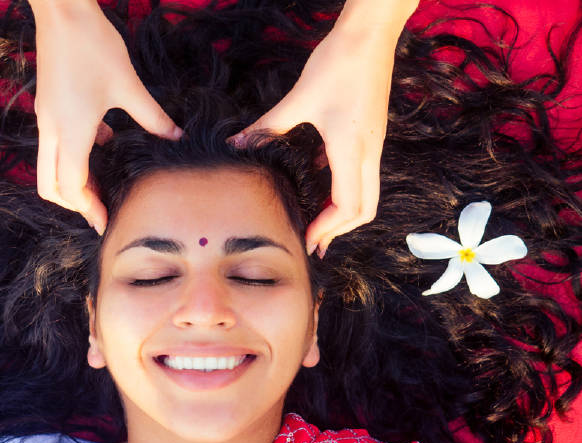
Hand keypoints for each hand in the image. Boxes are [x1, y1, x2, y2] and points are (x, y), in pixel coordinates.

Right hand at [31, 0, 181, 233]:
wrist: (61, 9)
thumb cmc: (93, 45)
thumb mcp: (128, 86)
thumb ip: (153, 118)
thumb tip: (177, 138)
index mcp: (71, 132)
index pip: (73, 187)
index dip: (89, 209)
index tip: (106, 225)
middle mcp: (52, 130)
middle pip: (51, 185)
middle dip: (74, 203)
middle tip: (101, 211)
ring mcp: (47, 117)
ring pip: (50, 165)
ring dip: (73, 181)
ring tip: (104, 186)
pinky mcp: (50, 104)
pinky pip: (57, 142)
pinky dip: (76, 153)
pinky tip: (105, 143)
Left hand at [230, 0, 415, 257]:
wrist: (371, 35)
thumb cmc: (339, 64)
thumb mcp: (299, 99)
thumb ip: (268, 127)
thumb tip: (237, 145)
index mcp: (352, 150)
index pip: (346, 207)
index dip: (327, 229)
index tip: (305, 241)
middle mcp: (368, 153)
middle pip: (364, 208)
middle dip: (339, 229)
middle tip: (313, 241)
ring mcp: (372, 145)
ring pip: (365, 193)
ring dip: (342, 212)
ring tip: (316, 222)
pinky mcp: (369, 134)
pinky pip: (360, 173)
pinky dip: (342, 188)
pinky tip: (317, 184)